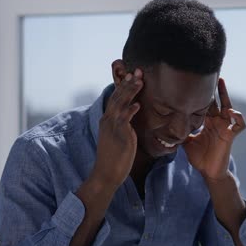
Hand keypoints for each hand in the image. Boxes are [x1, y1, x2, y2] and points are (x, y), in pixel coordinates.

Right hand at [89, 69, 142, 189]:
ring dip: (130, 92)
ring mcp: (112, 127)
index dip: (124, 86)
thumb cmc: (114, 158)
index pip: (116, 98)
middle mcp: (108, 121)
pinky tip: (137, 104)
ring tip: (140, 81)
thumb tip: (131, 119)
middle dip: (128, 83)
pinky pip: (124, 120)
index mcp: (107, 120)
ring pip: (120, 104)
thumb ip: (123, 126)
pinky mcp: (118, 136)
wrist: (106, 174)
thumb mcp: (118, 137)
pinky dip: (130, 111)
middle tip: (138, 71)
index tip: (132, 75)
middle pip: (118, 97)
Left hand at [183, 78, 245, 179]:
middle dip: (215, 88)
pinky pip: (239, 124)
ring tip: (221, 84)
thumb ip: (180, 132)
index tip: (195, 82)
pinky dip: (238, 117)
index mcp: (207, 122)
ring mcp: (225, 128)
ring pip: (230, 107)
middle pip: (218, 101)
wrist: (208, 172)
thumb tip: (165, 126)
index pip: (206, 104)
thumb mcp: (186, 142)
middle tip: (211, 73)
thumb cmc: (200, 158)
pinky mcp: (231, 135)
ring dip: (226, 95)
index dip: (203, 94)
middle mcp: (217, 122)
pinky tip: (232, 112)